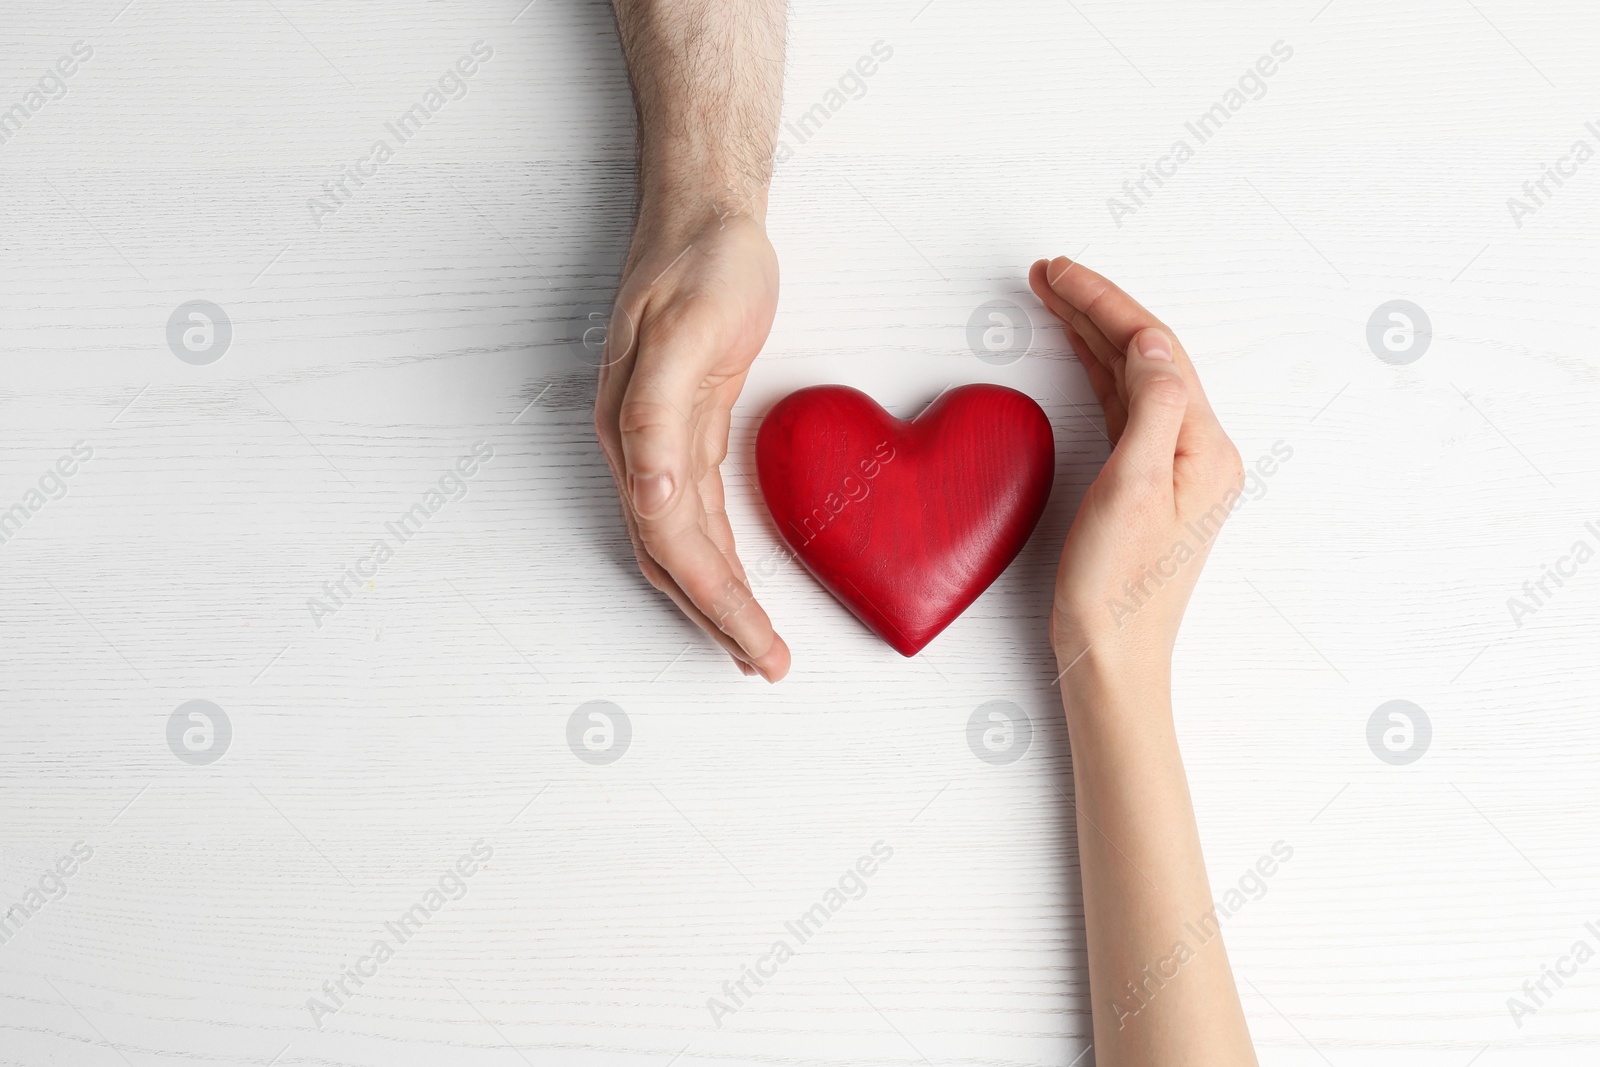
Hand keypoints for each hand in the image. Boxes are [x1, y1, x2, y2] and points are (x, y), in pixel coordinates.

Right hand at [595, 209, 790, 680]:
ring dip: (716, 600)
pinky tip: (739, 583)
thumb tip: (649, 498)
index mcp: (634, 433)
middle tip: (767, 667)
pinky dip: (718, 558)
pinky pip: (698, 513)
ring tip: (755, 647)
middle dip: (719, 620)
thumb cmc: (699, 262)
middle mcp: (638, 447)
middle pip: (674, 559)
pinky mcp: (688, 426)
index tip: (759, 650)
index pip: (673, 544)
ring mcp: (659, 439)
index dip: (716, 605)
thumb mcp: (681, 329)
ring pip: (683, 544)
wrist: (703, 211)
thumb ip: (658, 416)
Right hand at [1028, 257, 1243, 675]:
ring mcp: (1174, 467)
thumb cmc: (1117, 588)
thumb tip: (1150, 344)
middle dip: (1096, 308)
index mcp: (1203, 447)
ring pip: (1132, 377)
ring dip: (1093, 333)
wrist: (1113, 657)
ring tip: (1051, 296)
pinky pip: (1123, 407)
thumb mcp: (1132, 490)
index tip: (1058, 273)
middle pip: (1147, 355)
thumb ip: (1149, 408)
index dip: (1105, 303)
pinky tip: (1076, 352)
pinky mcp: (1146, 484)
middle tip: (1046, 273)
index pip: (1155, 349)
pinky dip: (1096, 371)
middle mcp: (1198, 450)